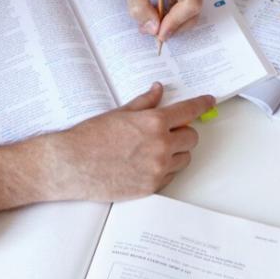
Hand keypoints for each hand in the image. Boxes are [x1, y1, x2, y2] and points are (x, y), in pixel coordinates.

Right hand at [37, 83, 215, 201]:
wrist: (70, 165)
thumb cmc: (90, 137)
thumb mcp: (120, 113)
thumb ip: (145, 103)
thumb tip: (158, 90)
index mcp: (154, 123)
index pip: (189, 110)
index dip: (202, 104)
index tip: (209, 102)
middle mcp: (160, 146)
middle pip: (191, 137)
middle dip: (182, 132)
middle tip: (166, 131)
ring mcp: (157, 169)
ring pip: (184, 158)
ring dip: (176, 152)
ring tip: (152, 150)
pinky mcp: (151, 188)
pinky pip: (170, 176)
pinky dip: (164, 169)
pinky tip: (145, 164)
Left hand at [118, 0, 206, 40]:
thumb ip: (141, 9)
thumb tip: (154, 30)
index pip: (190, 4)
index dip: (175, 22)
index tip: (158, 33)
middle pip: (193, 11)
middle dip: (172, 25)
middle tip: (149, 31)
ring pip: (190, 13)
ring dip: (171, 23)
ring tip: (149, 23)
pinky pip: (185, 8)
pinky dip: (171, 16)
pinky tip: (155, 15)